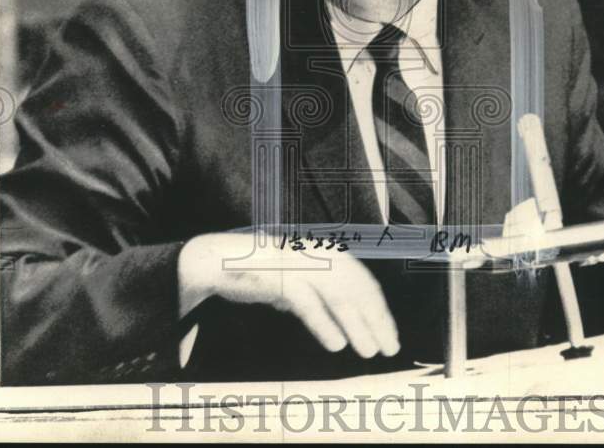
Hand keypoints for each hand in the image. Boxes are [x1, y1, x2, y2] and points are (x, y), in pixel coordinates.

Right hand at [178, 233, 399, 358]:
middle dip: (376, 319)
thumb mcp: (294, 281)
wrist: (214, 260)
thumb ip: (316, 295)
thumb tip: (338, 324)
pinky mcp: (277, 276)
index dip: (378, 307)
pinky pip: (307, 303)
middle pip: (356, 287)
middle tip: (389, 347)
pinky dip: (324, 324)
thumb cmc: (255, 271)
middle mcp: (313, 254)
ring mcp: (296, 264)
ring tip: (369, 351)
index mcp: (321, 252)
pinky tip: (336, 345)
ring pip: (337, 295)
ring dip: (356, 325)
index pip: (360, 279)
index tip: (388, 332)